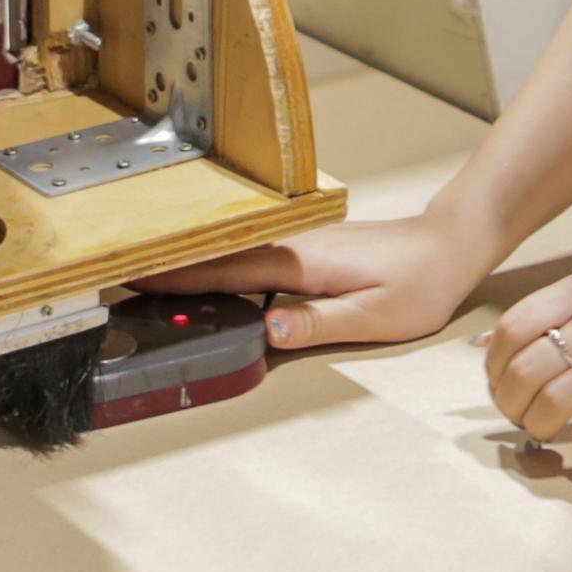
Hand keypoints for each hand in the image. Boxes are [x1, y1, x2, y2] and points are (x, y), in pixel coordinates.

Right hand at [139, 200, 492, 353]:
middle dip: (169, 270)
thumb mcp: (376, 315)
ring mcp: (300, 244)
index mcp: (302, 263)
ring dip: (193, 266)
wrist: (451, 242)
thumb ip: (319, 322)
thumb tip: (267, 329)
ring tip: (150, 282)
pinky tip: (211, 280)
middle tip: (120, 281)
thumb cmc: (421, 281)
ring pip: (233, 255)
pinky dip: (222, 266)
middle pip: (218, 259)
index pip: (226, 271)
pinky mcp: (309, 249)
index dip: (178, 277)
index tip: (134, 279)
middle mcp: (294, 247)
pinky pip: (252, 258)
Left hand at [486, 255, 571, 460]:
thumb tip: (502, 338)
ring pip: (554, 405)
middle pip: (525, 372)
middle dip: (510, 403)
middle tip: (519, 414)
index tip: (499, 380)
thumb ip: (566, 306)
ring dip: (540, 426)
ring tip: (547, 430)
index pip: (514, 327)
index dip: (495, 363)